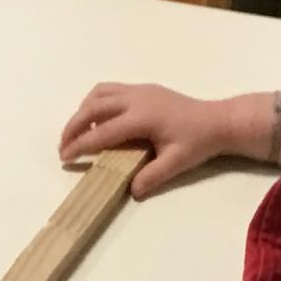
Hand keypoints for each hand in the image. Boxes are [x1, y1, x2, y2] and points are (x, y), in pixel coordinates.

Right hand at [59, 82, 234, 197]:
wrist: (217, 120)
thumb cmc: (198, 141)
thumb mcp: (177, 163)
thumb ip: (153, 176)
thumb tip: (132, 190)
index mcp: (142, 117)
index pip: (102, 132)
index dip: (80, 145)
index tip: (65, 157)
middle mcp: (136, 98)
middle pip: (93, 107)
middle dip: (73, 126)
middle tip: (63, 147)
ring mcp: (139, 90)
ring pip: (99, 94)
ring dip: (82, 111)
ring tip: (76, 133)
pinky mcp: (142, 89)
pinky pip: (110, 90)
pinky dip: (96, 103)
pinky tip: (96, 120)